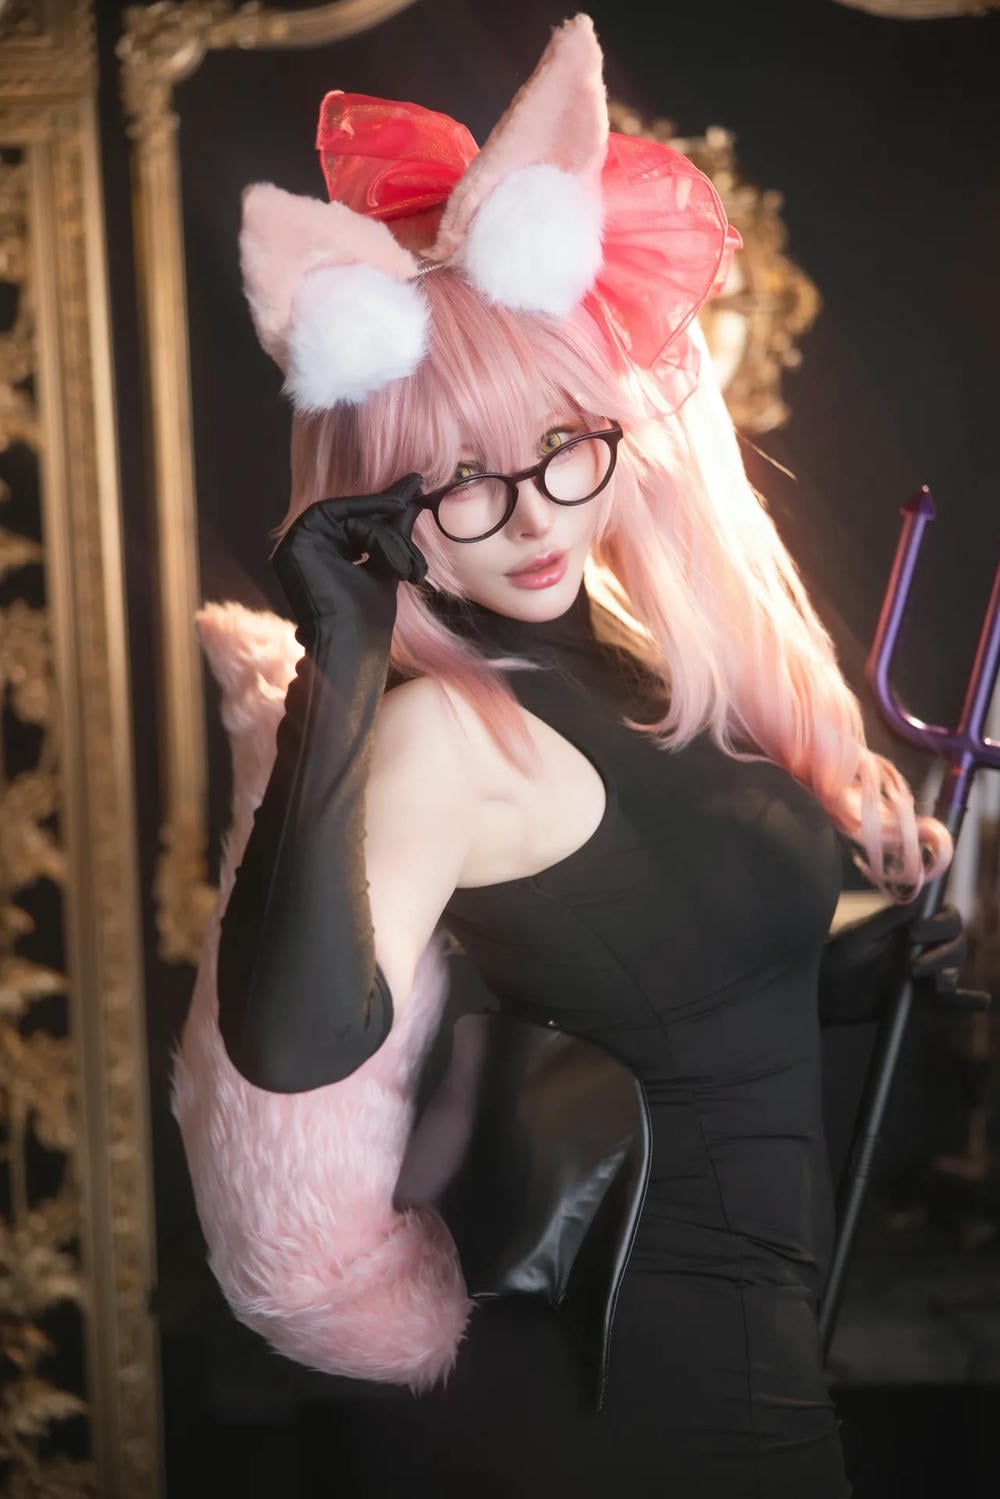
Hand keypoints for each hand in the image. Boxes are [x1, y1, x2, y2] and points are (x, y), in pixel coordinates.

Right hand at [272, 473, 427, 619]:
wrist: (352, 644)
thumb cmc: (367, 619)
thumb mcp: (387, 567)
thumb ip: (394, 535)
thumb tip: (411, 501)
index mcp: (323, 556)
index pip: (356, 523)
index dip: (385, 505)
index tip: (415, 486)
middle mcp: (307, 548)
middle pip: (353, 515)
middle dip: (388, 508)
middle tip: (418, 489)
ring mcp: (296, 545)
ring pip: (348, 516)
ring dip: (383, 529)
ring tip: (407, 543)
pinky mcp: (295, 543)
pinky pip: (334, 514)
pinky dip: (366, 516)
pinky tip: (394, 513)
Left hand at [818, 898, 990, 1024]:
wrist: (826, 990)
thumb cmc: (840, 953)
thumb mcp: (863, 933)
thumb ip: (892, 916)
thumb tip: (920, 890)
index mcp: (911, 924)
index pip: (945, 915)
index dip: (940, 922)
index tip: (916, 931)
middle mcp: (924, 945)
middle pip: (956, 940)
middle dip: (943, 949)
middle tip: (912, 961)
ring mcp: (926, 972)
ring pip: (956, 965)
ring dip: (945, 970)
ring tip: (917, 976)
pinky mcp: (924, 998)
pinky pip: (952, 1001)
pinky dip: (967, 1001)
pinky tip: (982, 1001)